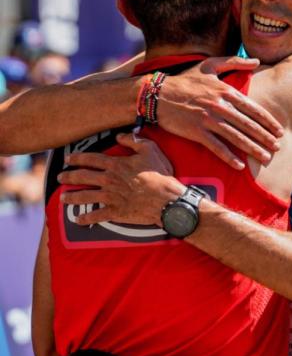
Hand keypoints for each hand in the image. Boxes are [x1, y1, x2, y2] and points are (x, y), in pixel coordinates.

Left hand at [58, 133, 184, 226]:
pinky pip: (96, 216)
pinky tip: (78, 220)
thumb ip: (134, 141)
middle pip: (82, 177)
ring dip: (71, 197)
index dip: (76, 158)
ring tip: (63, 198)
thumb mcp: (151, 150)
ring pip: (84, 196)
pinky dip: (86, 219)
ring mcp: (110, 197)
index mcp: (115, 165)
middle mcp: (108, 180)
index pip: (90, 159)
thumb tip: (119, 135)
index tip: (67, 159)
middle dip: (68, 177)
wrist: (166, 199)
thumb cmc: (160, 174)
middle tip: (60, 178)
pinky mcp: (115, 212)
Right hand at [159, 56, 283, 169]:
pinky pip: (216, 147)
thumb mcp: (209, 65)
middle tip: (278, 148)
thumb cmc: (184, 80)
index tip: (279, 131)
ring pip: (236, 137)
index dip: (268, 121)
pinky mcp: (196, 132)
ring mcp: (208, 120)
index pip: (253, 109)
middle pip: (248, 125)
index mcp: (225, 91)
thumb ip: (235, 62)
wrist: (156, 93)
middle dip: (265, 138)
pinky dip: (229, 157)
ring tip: (265, 158)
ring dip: (252, 149)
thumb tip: (257, 60)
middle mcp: (220, 106)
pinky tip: (240, 165)